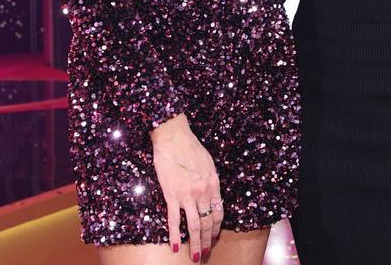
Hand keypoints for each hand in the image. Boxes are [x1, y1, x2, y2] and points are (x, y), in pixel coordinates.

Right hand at [151, 114, 222, 257]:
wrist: (173, 138)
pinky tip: (176, 247)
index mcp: (214, 184)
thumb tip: (211, 194)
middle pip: (208, 222)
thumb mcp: (208, 164)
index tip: (214, 237)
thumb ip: (210, 181)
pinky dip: (175, 235)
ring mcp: (187, 195)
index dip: (216, 228)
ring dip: (196, 243)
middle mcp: (203, 192)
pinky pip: (173, 220)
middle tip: (206, 253)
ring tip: (196, 256)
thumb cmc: (190, 147)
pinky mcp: (171, 195)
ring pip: (194, 225)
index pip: (219, 212)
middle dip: (208, 240)